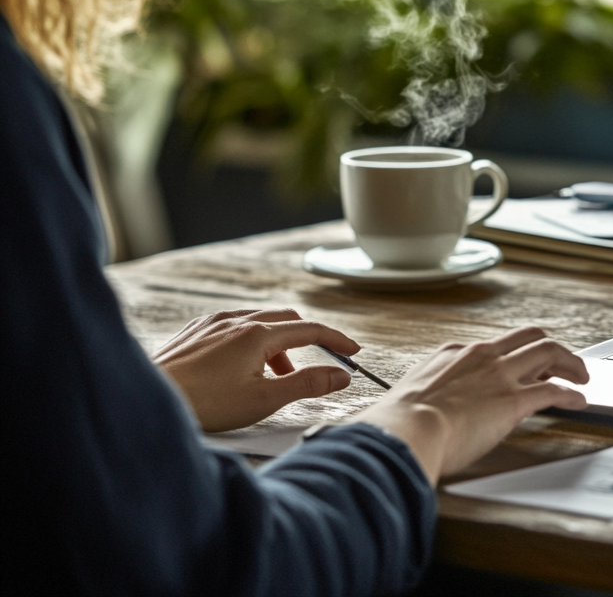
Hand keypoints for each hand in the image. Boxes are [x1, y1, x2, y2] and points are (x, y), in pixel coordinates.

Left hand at [154, 308, 359, 431]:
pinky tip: (242, 367)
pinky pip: (232, 326)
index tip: (353, 351)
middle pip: (286, 320)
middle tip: (317, 364)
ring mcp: (212, 324)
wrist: (147, 402)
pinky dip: (251, 342)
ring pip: (258, 322)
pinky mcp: (193, 332)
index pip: (310, 330)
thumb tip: (341, 375)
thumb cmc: (204, 404)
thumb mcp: (265, 399)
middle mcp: (236, 321)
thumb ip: (308, 384)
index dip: (336, 340)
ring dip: (278, 345)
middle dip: (307, 340)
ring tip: (275, 377)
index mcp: (258, 334)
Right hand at [349, 327, 588, 484]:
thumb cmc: (397, 426)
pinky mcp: (514, 399)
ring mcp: (499, 374)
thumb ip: (423, 399)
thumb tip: (417, 416)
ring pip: (549, 351)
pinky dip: (572, 393)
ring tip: (582, 377)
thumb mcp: (408, 399)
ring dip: (571, 363)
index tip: (520, 369)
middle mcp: (480, 356)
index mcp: (452, 354)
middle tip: (564, 363)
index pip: (492, 346)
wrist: (403, 432)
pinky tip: (578, 402)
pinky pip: (555, 389)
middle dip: (550, 347)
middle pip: (528, 336)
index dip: (512, 357)